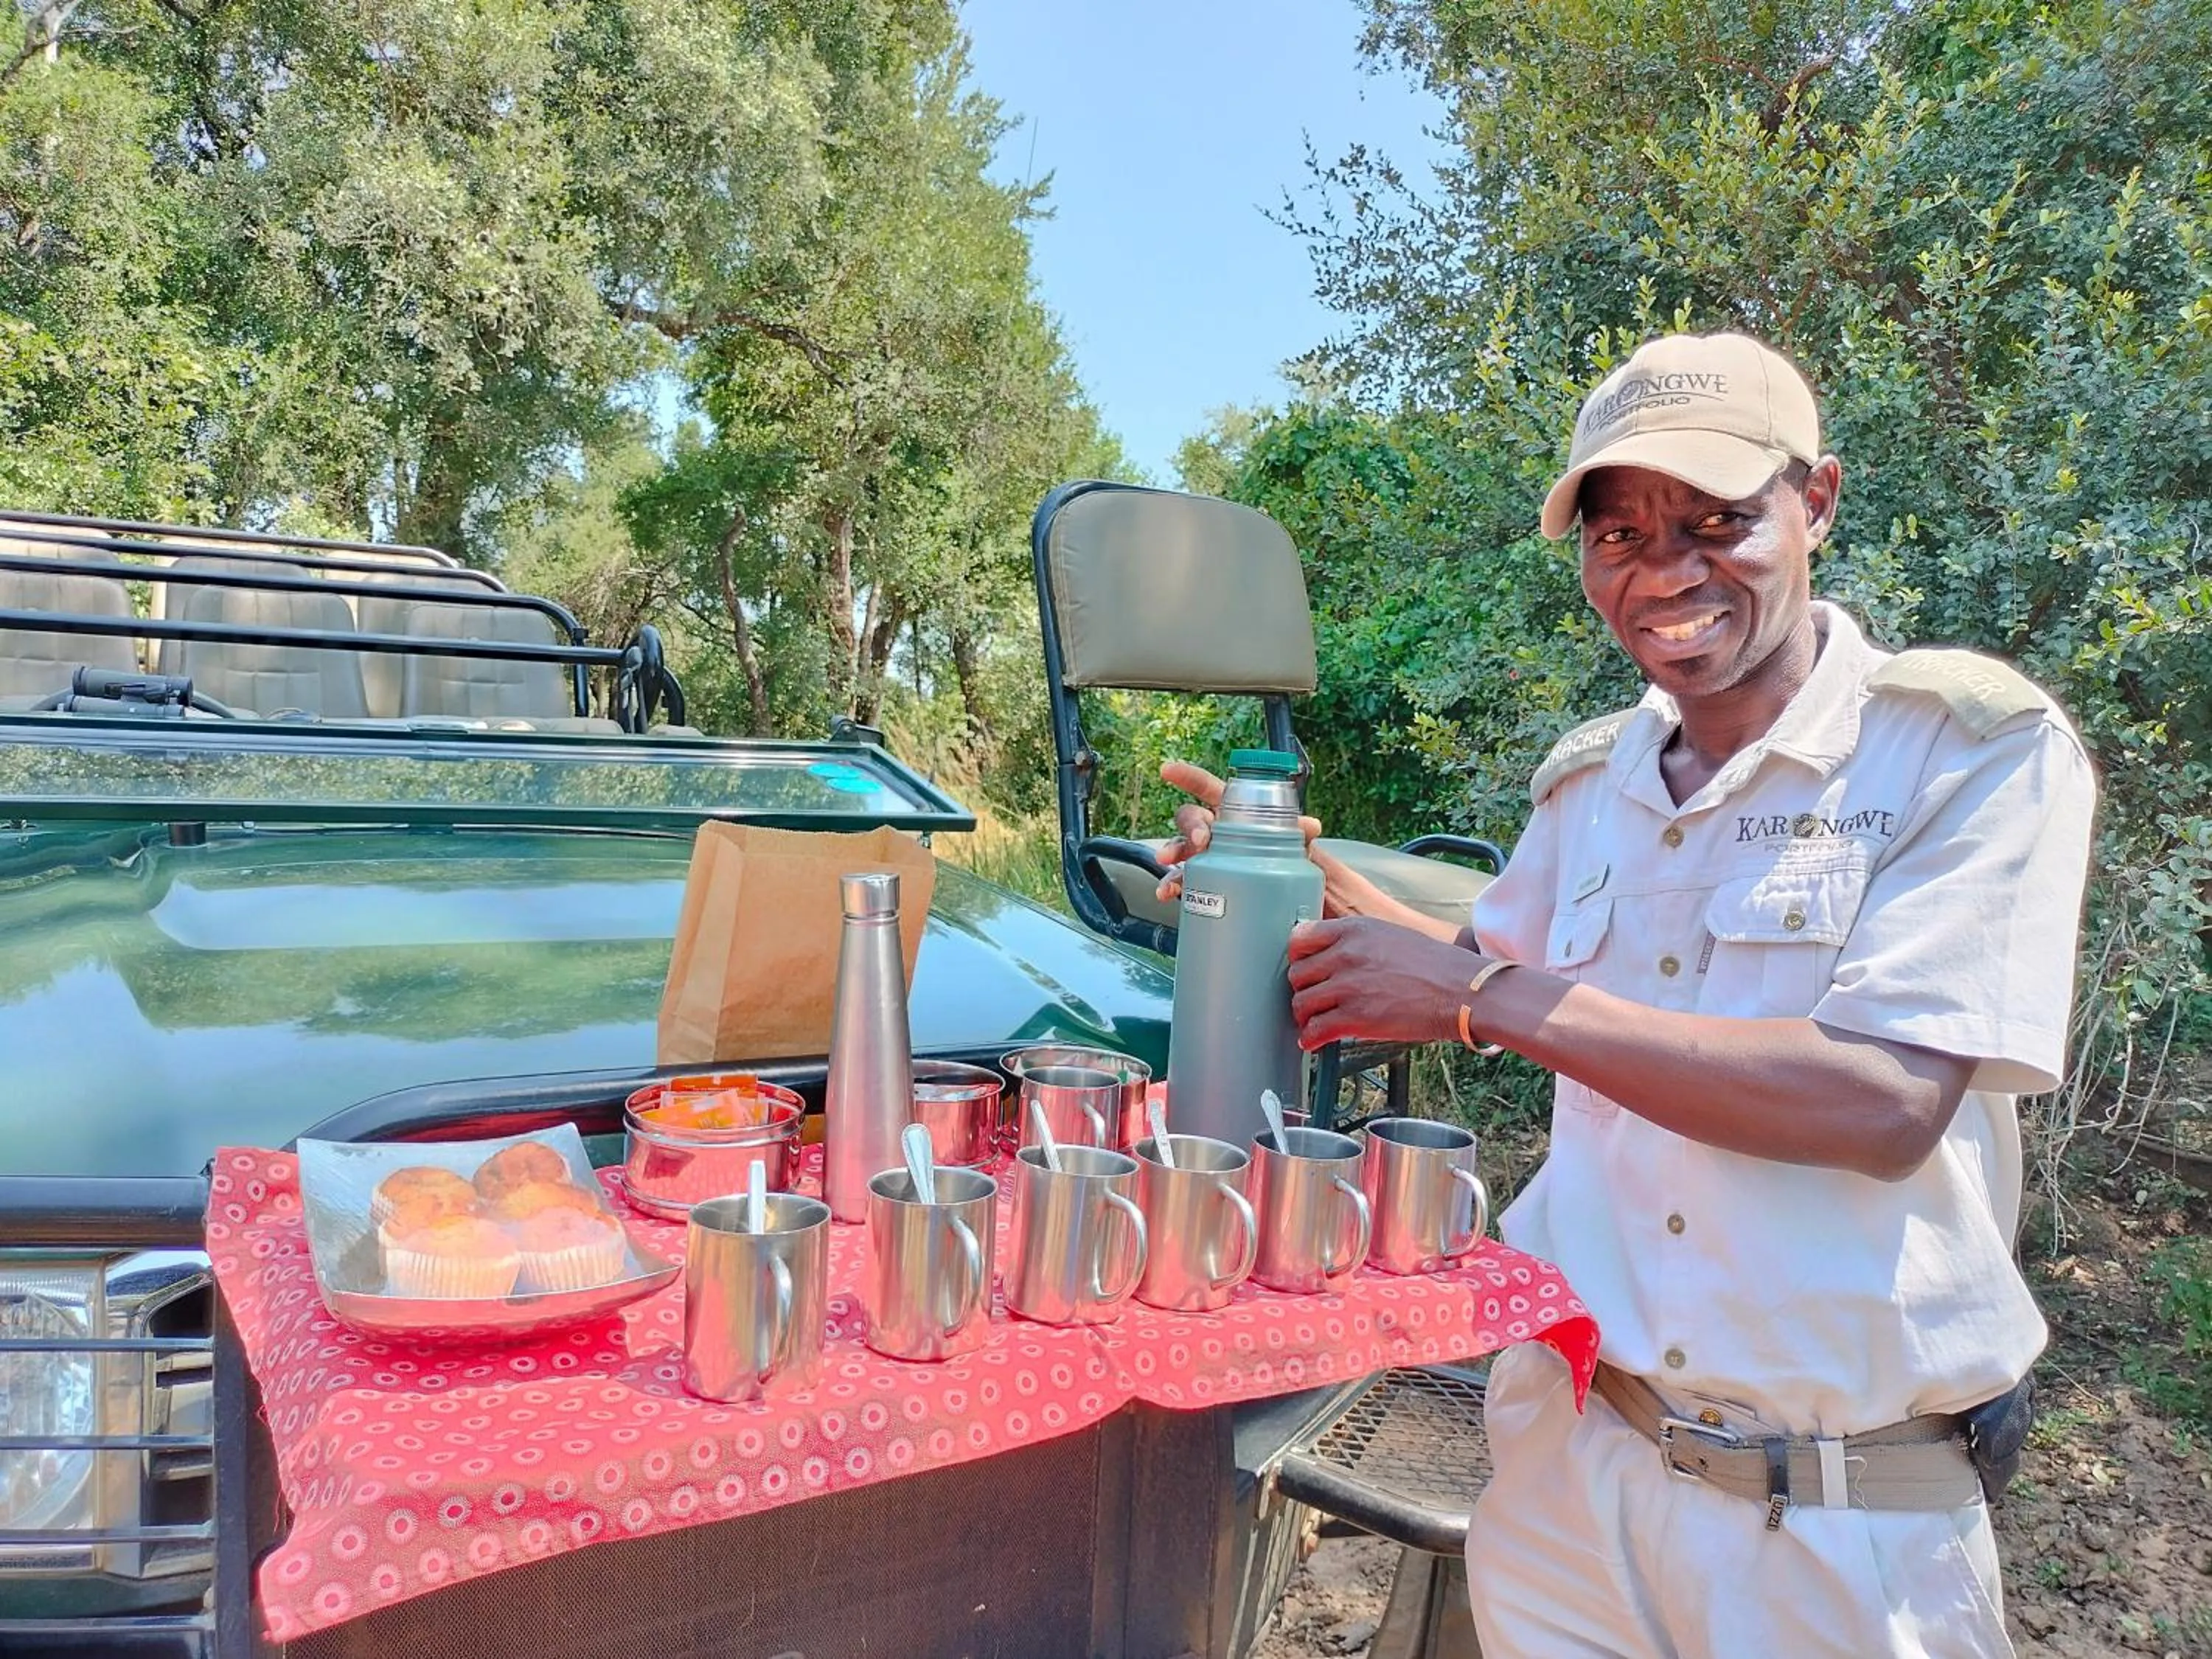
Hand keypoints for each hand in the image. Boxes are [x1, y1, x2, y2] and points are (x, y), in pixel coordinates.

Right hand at [1153, 759, 1320, 902]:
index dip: (1188, 776)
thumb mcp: (1295, 846)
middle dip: (1190, 825)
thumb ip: (1298, 834)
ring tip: (1169, 861)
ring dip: (1173, 851)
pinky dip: (1172, 885)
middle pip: (1191, 817)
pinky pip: (1182, 880)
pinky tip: (1169, 893)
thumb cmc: (1286, 862)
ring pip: (1182, 847)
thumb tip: (1311, 826)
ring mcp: (1206, 856)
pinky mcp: (1203, 881)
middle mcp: (1215, 832)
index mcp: (1232, 814)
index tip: (1168, 770)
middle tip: (1199, 841)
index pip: (1208, 788)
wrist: (1289, 899)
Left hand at [1286, 917, 1474, 1049]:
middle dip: (1303, 989)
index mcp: (1354, 929)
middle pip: (1297, 973)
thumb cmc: (1434, 966)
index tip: (1305, 969)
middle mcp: (1345, 954)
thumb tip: (1330, 957)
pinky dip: (1310, 1039)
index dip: (1298, 957)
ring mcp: (1348, 986)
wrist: (1461, 991)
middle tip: (1313, 999)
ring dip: (1304, 1016)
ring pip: (1301, 1003)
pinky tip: (1314, 1042)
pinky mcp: (1355, 1017)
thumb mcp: (1390, 935)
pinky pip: (1315, 1030)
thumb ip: (1357, 942)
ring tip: (1313, 1023)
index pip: (1300, 937)